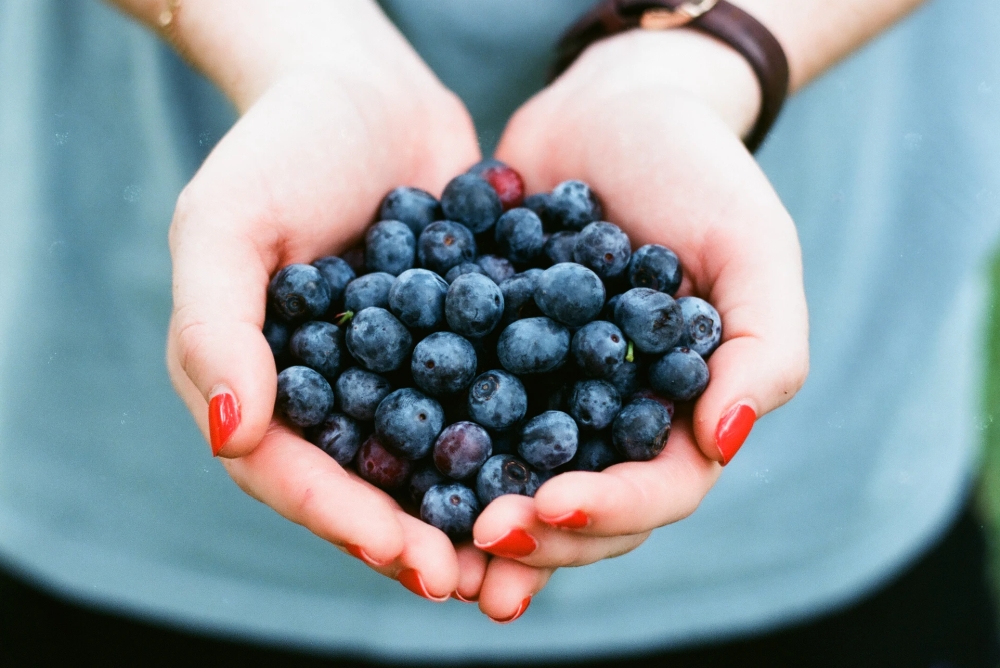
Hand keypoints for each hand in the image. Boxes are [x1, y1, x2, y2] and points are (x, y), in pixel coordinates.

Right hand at [164, 2, 484, 600]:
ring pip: (434, 458)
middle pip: (370, 484)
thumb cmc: (280, 147)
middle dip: (421, 538)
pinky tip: (570, 463)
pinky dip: (521, 435)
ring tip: (530, 548)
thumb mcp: (226, 224)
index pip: (295, 474)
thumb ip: (215, 329)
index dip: (348, 522)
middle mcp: (332, 393)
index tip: (411, 559)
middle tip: (476, 583)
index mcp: (264, 384)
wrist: (365, 89)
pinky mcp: (460, 344)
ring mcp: (399, 373)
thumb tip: (232, 437)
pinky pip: (487, 398)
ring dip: (478, 508)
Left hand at [467, 28, 808, 619]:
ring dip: (479, 523)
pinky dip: (432, 451)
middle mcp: (614, 417)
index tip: (552, 506)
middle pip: (583, 508)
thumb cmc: (696, 169)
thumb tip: (724, 442)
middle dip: (537, 534)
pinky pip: (460, 414)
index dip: (610, 510)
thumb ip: (764, 345)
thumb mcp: (751, 244)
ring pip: (518, 479)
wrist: (611, 108)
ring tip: (435, 549)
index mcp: (682, 409)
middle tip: (483, 538)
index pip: (659, 489)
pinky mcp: (490, 360)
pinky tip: (392, 475)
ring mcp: (549, 394)